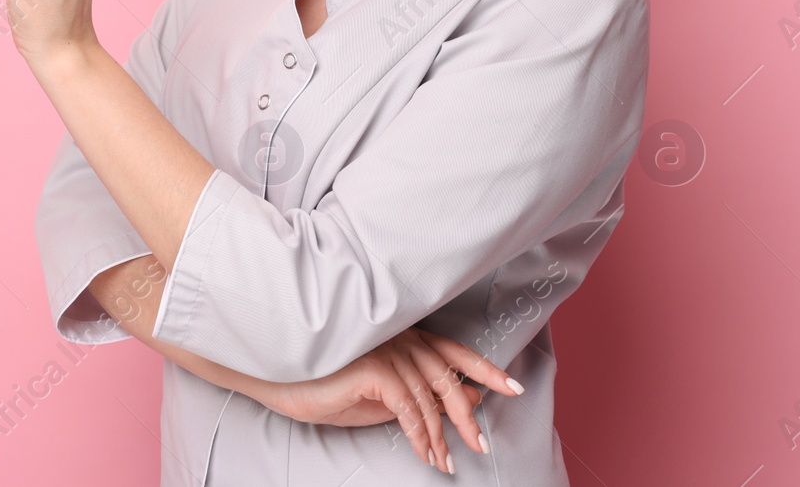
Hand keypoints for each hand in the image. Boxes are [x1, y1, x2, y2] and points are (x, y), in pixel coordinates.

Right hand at [269, 328, 521, 472]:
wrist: (285, 379)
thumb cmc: (330, 384)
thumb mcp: (386, 394)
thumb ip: (423, 393)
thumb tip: (468, 396)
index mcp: (406, 338)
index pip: (455, 352)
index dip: (487, 369)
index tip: (513, 387)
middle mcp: (400, 338)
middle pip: (449, 377)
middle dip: (467, 416)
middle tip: (479, 445)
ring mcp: (387, 349)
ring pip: (429, 398)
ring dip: (440, 436)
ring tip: (445, 462)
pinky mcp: (375, 367)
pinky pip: (408, 407)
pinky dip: (420, 435)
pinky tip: (424, 452)